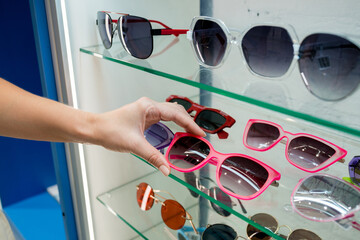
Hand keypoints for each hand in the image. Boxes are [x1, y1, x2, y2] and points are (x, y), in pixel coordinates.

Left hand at [90, 97, 205, 175]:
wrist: (96, 129)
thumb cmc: (110, 130)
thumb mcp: (135, 145)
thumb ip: (154, 157)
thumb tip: (167, 169)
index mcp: (149, 107)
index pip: (176, 115)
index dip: (191, 124)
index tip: (200, 134)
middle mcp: (149, 106)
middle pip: (176, 112)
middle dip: (188, 123)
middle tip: (198, 136)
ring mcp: (147, 111)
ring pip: (170, 114)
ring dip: (181, 124)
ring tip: (191, 135)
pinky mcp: (144, 117)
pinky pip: (164, 119)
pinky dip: (173, 126)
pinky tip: (176, 134)